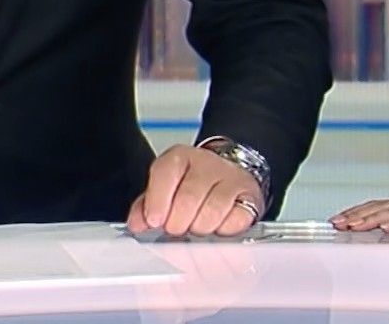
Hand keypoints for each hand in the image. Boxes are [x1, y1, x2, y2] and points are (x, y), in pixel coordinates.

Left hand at [127, 144, 264, 237]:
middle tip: (176, 228)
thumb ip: (146, 206)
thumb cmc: (192, 186)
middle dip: (178, 222)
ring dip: (200, 227)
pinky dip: (223, 229)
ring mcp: (231, 178)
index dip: (157, 201)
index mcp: (180, 158)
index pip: (165, 173)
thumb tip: (137, 224)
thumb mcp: (165, 190)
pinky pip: (235, 220)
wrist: (231, 174)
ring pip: (213, 210)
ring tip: (196, 226)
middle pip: (188, 197)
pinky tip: (217, 225)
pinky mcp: (250, 196)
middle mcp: (206, 163)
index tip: (154, 220)